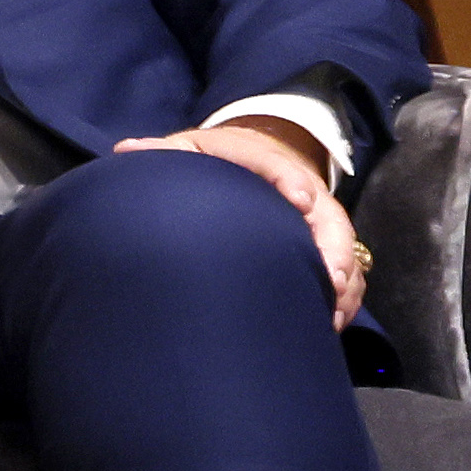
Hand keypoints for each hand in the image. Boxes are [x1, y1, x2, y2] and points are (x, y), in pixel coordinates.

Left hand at [117, 123, 369, 321]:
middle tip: (331, 278)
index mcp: (261, 159)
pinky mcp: (322, 243)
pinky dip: (343, 294)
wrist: (244, 156)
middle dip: (332, 246)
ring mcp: (316, 218)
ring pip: (342, 246)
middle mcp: (300, 188)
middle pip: (327, 216)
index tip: (300, 200)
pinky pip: (345, 269)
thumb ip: (162, 153)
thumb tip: (126, 152)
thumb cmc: (210, 160)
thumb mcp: (187, 149)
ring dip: (343, 278)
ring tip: (333, 310)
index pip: (281, 166)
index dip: (292, 181)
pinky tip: (330, 321)